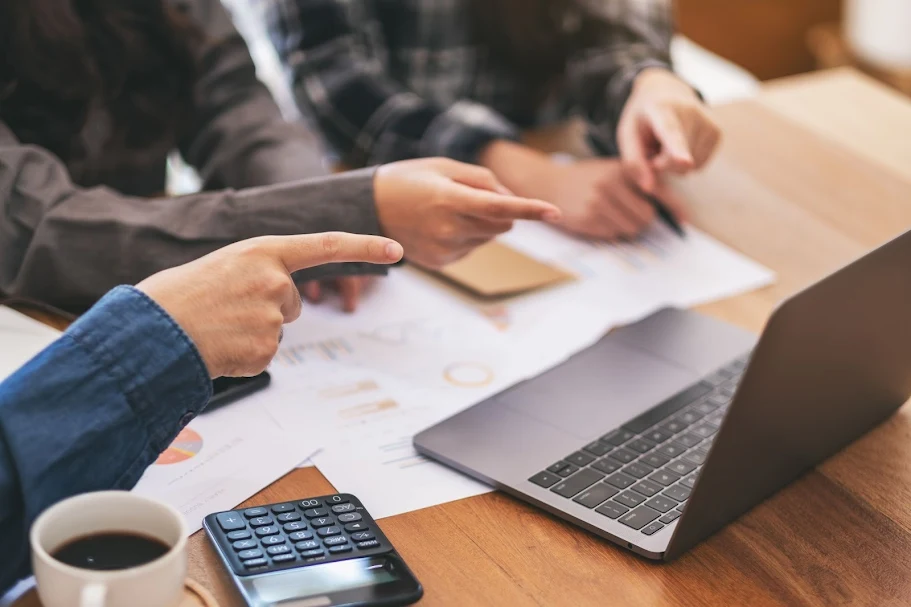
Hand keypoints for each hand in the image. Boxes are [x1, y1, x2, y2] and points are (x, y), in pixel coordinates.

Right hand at [137, 233, 402, 376]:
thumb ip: (260, 270)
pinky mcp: (267, 349)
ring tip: (217, 326)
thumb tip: (285, 291)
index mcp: (263, 251)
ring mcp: (272, 316)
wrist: (150, 331)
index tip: (397, 250)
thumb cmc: (181, 295)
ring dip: (253, 331)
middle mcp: (274, 280)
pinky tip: (220, 346)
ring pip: (278, 328)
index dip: (365, 247)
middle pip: (293, 300)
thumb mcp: (225, 265)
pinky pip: (266, 354)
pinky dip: (246, 354)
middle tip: (226, 308)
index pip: (328, 245)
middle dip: (269, 307)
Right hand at [373, 158, 560, 268]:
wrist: (369, 209)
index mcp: (449, 198)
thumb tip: (511, 200)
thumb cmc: (409, 180)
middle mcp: (449, 228)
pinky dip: (467, 237)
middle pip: (502, 224)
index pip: (500, 207)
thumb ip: (482, 179)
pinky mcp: (441, 263)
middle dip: (502, 211)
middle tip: (472, 197)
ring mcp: (445, 249)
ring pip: (489, 237)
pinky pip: (472, 249)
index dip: (530, 209)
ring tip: (448, 210)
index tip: (555, 212)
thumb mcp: (443, 165)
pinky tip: (440, 227)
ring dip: (482, 224)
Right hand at [536, 158, 686, 239]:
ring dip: (626, 227)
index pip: (658, 190)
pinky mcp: (588, 220)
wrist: (548, 183)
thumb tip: (670, 207)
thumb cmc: (586, 178)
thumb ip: (639, 180)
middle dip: (642, 219)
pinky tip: (597, 219)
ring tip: (611, 215)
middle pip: (647, 216)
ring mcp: (599, 202)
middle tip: (629, 213)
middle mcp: (612, 184)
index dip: (674, 207)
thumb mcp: (612, 169)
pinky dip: (610, 231)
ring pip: (631, 228)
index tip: (684, 220)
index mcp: (623, 168)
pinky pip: (613, 234)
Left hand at [617, 68, 721, 192]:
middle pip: (675, 161)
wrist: (667, 91)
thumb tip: (648, 189)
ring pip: (689, 167)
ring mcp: (708, 121)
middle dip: (660, 164)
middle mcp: (690, 111)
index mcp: (661, 109)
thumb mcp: (627, 135)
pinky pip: (700, 166)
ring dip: (673, 164)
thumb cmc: (642, 117)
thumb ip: (634, 162)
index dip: (677, 150)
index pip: (670, 132)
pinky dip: (687, 163)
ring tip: (667, 142)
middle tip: (652, 147)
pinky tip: (681, 145)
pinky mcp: (718, 132)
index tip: (685, 162)